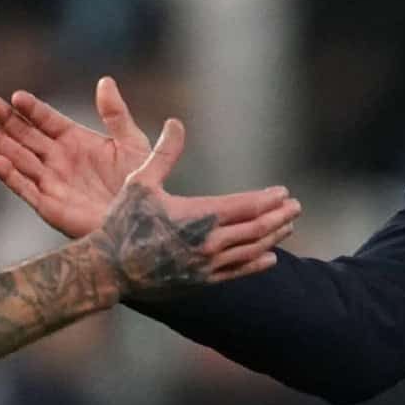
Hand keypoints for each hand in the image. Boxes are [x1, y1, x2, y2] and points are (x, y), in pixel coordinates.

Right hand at [0, 76, 226, 238]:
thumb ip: (116, 114)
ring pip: (19, 159)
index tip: (17, 96)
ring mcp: (52, 182)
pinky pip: (26, 190)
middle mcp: (59, 160)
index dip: (32, 109)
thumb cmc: (142, 186)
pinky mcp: (50, 206)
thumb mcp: (132, 143)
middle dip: (8, 121)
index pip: (47, 120)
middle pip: (27, 137)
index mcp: (76, 142)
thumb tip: (105, 81)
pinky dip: (11, 177)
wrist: (144, 222)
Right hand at [81, 109, 299, 295]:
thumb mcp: (141, 183)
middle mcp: (209, 242)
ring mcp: (207, 265)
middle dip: (280, 216)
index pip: (246, 206)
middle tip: (296, 206)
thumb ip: (163, 154)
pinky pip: (238, 272)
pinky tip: (271, 257)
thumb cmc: (122, 223)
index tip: (284, 192)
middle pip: (257, 228)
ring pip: (252, 250)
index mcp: (199, 216)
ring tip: (289, 226)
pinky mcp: (202, 282)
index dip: (268, 199)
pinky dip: (258, 264)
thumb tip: (175, 122)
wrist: (108, 269)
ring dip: (274, 237)